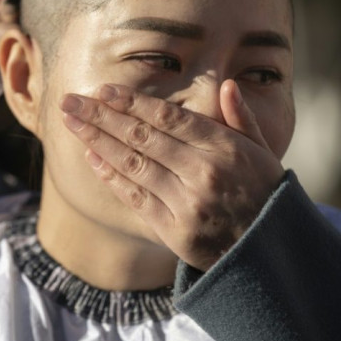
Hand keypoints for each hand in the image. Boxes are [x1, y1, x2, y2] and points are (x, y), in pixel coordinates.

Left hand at [60, 81, 284, 270]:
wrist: (272, 255)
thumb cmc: (266, 195)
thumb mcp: (264, 152)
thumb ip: (241, 119)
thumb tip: (227, 86)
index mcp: (224, 148)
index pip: (168, 118)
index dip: (131, 102)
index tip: (102, 90)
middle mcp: (202, 172)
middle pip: (142, 137)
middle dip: (101, 115)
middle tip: (69, 100)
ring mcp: (186, 203)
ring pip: (132, 164)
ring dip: (97, 140)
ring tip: (71, 122)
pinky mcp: (174, 230)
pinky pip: (135, 197)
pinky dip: (111, 176)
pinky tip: (91, 156)